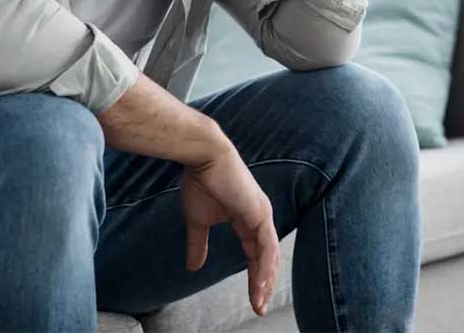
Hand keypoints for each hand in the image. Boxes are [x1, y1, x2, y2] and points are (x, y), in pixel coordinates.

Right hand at [180, 139, 279, 316]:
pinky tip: (261, 284)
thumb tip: (193, 268)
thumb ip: (199, 244)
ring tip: (259, 303)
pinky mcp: (260, 213)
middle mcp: (260, 218)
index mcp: (248, 219)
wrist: (204, 157)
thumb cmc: (201, 181)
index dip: (255, 276)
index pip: (256, 254)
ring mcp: (262, 215)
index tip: (253, 299)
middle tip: (259, 307)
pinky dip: (264, 267)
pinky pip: (266, 246)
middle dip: (264, 284)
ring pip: (269, 256)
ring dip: (265, 281)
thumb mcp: (198, 221)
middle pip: (267, 258)